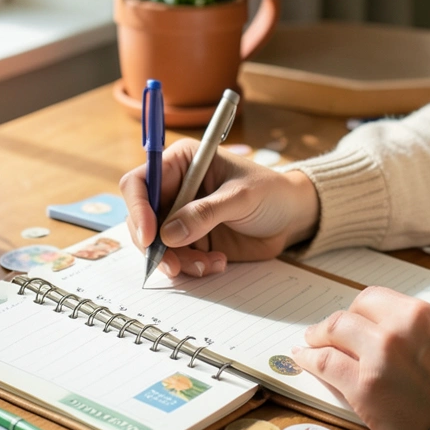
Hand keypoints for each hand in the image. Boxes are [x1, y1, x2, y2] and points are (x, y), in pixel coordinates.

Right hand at [119, 138, 319, 277]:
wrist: (291, 217)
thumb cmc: (271, 193)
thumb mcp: (241, 197)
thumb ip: (206, 213)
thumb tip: (168, 234)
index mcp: (181, 162)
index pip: (141, 183)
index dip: (138, 209)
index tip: (150, 237)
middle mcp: (175, 188)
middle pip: (141, 218)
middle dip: (154, 245)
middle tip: (174, 265)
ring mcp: (181, 216)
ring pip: (157, 244)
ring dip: (177, 261)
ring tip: (208, 265)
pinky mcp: (191, 239)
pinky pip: (176, 258)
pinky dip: (191, 267)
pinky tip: (217, 263)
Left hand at [291, 287, 429, 429]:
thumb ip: (417, 332)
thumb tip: (389, 329)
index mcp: (420, 314)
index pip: (374, 299)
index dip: (358, 311)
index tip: (352, 319)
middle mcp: (396, 329)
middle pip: (349, 314)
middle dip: (336, 323)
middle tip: (326, 332)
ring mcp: (377, 357)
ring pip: (332, 332)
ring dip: (316, 336)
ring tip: (308, 342)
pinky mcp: (363, 387)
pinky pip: (325, 364)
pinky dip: (309, 359)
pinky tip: (302, 358)